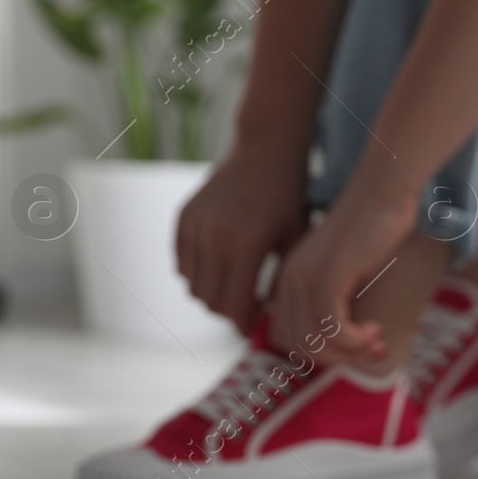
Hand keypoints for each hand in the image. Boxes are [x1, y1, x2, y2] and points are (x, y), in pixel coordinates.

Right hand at [176, 141, 307, 334]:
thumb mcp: (295, 242)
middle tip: (247, 311)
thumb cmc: (289, 198)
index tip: (255, 327)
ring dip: (211, 295)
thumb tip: (275, 322)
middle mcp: (214, 238)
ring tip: (235, 290)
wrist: (265, 151)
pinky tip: (220, 269)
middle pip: (209, 300)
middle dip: (228, 313)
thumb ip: (282, 283)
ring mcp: (195, 226)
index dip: (242, 324)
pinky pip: (181, 263)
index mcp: (246, 247)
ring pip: (192, 285)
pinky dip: (196, 274)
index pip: (232, 306)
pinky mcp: (184, 217)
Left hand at [270, 182, 413, 365]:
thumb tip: (346, 339)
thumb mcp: (347, 269)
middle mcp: (290, 282)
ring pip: (315, 343)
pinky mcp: (326, 278)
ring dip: (351, 352)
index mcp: (289, 280)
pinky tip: (376, 329)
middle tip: (375, 350)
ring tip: (378, 342)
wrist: (381, 190)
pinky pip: (332, 330)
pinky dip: (356, 340)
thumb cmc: (373, 226)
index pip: (290, 339)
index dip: (326, 353)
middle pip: (301, 347)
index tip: (362, 347)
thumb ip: (337, 298)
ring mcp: (305, 280)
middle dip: (340, 358)